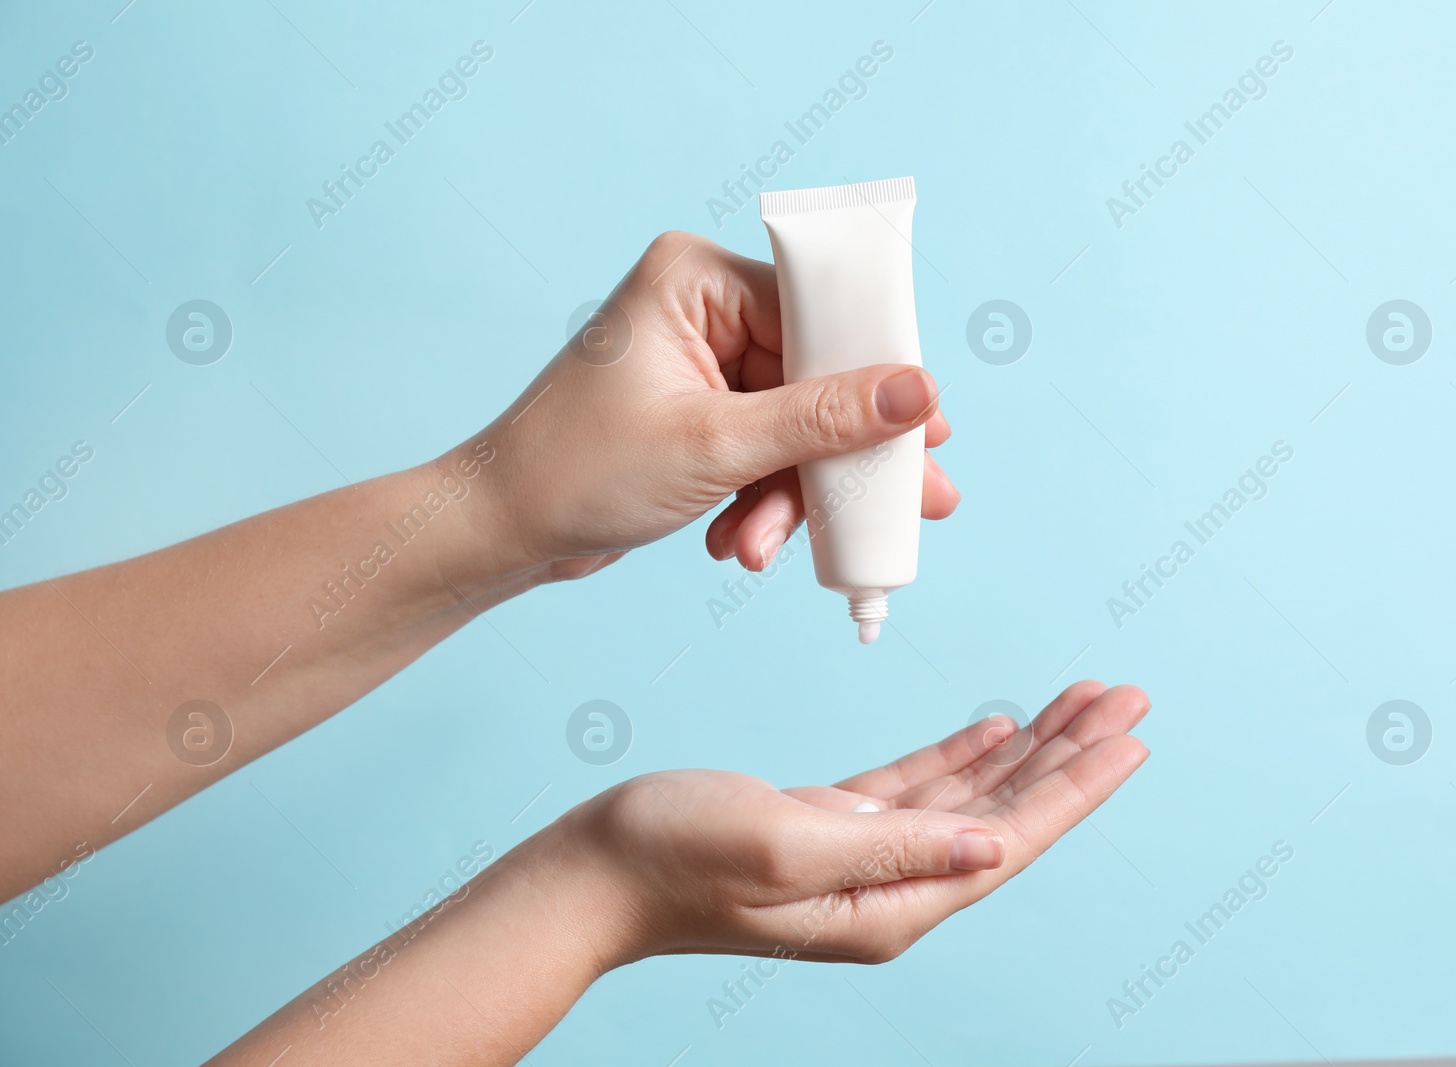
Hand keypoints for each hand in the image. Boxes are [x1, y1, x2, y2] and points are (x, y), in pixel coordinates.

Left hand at [452, 232, 957, 583]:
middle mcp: (703, 308)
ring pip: (795, 423)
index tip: (928, 431)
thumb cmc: (577, 471)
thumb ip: (822, 420)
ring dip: (793, 493)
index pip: (822, 310)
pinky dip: (762, 500)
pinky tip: (742, 543)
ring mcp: (702, 361)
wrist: (500, 530)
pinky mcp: (699, 410)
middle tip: (916, 499)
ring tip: (773, 549)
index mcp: (697, 280)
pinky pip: (764, 448)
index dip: (878, 374)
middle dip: (842, 455)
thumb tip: (917, 393)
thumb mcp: (715, 448)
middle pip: (818, 373)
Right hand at [548, 681, 1148, 965]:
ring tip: (1081, 701)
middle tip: (1126, 699)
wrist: (594, 873)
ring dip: (1027, 746)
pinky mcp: (831, 826)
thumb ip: (894, 849)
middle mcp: (890, 888)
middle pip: (1006, 813)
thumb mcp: (785, 844)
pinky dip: (963, 754)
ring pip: (970, 794)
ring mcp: (862, 858)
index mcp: (890, 903)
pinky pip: (919, 787)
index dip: (1075, 787)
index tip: (1130, 738)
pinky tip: (998, 727)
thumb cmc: (671, 858)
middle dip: (1069, 755)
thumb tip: (993, 843)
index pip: (1010, 839)